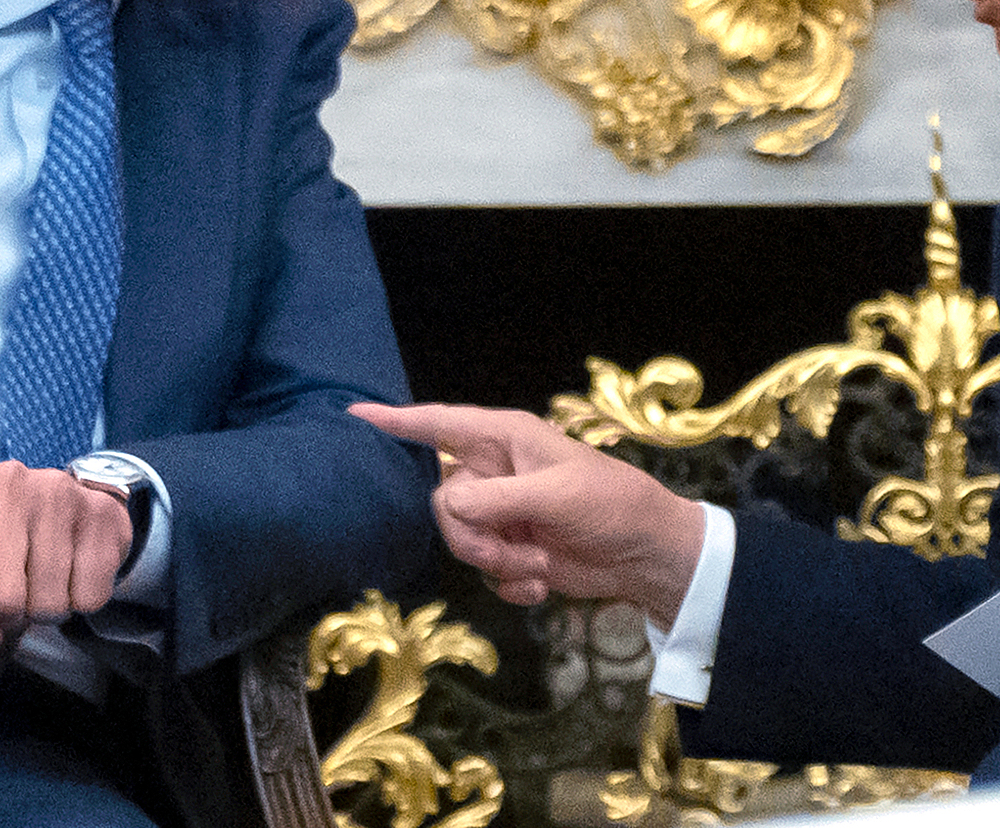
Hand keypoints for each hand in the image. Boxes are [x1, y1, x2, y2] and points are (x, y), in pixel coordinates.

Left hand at [0, 460, 132, 646]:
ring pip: (48, 602)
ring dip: (45, 611)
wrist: (62, 501)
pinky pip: (89, 595)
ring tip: (42, 587)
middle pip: (4, 599)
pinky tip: (72, 574)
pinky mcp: (100, 511)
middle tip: (14, 607)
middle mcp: (5, 484)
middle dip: (9, 620)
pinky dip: (81, 600)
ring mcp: (57, 493)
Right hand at [350, 402, 704, 624]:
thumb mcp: (555, 495)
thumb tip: (448, 507)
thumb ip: (496, 499)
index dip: (397, 420)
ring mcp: (503, 513)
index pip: (440, 424)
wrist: (646, 555)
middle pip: (443, 502)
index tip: (353, 413)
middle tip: (511, 552)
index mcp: (506, 439)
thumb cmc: (611, 504)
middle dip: (471, 537)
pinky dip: (509, 584)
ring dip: (496, 564)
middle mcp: (497, 472)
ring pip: (459, 540)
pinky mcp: (511, 549)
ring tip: (537, 568)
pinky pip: (482, 571)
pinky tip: (539, 585)